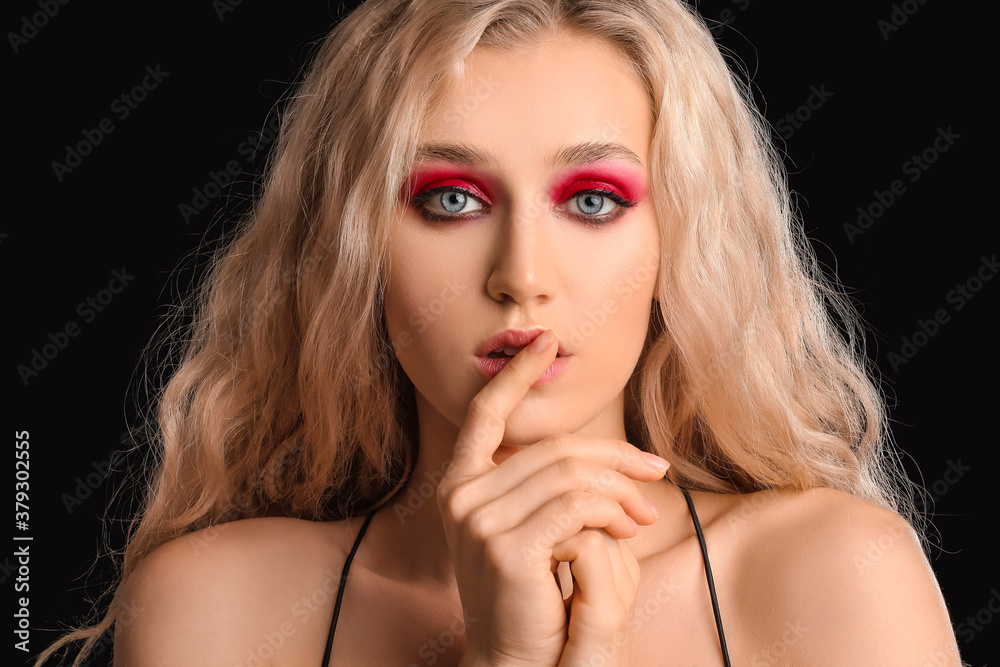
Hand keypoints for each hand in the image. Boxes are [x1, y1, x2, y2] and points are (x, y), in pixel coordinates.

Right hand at [436, 329, 667, 666]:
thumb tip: (602, 456)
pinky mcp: (507, 548)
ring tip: (644, 516)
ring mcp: (478, 521)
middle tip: (655, 471)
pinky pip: (578, 509)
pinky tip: (627, 534)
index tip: (544, 343)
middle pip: (555, 449)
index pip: (485, 415)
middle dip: (615, 456)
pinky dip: (613, 516)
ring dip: (621, 493)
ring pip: (572, 476)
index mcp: (459, 484)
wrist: (515, 658)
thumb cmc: (529, 593)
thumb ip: (541, 485)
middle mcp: (460, 497)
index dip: (516, 375)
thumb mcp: (527, 527)